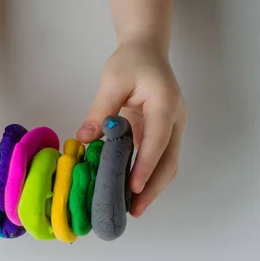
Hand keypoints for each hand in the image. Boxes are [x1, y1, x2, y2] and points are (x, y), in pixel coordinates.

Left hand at [77, 43, 186, 216]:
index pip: (156, 141)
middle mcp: (175, 119)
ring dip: (153, 186)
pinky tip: (132, 190)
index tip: (134, 189)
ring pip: (168, 163)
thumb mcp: (112, 81)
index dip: (145, 166)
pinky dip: (148, 176)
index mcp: (165, 104)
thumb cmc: (131, 61)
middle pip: (169, 160)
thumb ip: (100, 110)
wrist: (148, 50)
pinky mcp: (165, 133)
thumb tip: (84, 139)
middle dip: (153, 187)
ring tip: (134, 208)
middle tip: (135, 210)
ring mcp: (173, 128)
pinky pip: (160, 158)